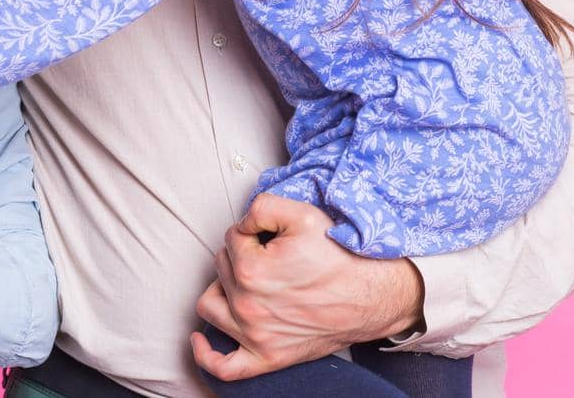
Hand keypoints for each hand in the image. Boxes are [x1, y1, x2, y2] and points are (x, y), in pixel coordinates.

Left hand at [190, 194, 424, 381]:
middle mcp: (247, 306)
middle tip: (272, 255)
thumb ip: (260, 206)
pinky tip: (201, 339)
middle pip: (221, 267)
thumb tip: (242, 222)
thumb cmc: (339, 257)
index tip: (275, 237)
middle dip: (241, 255)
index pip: (231, 238)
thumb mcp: (302, 214)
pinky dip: (207, 355)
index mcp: (251, 270)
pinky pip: (225, 367)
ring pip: (210, 305)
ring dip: (221, 288)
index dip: (252, 231)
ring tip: (243, 280)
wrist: (371, 296)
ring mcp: (255, 336)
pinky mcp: (266, 358)